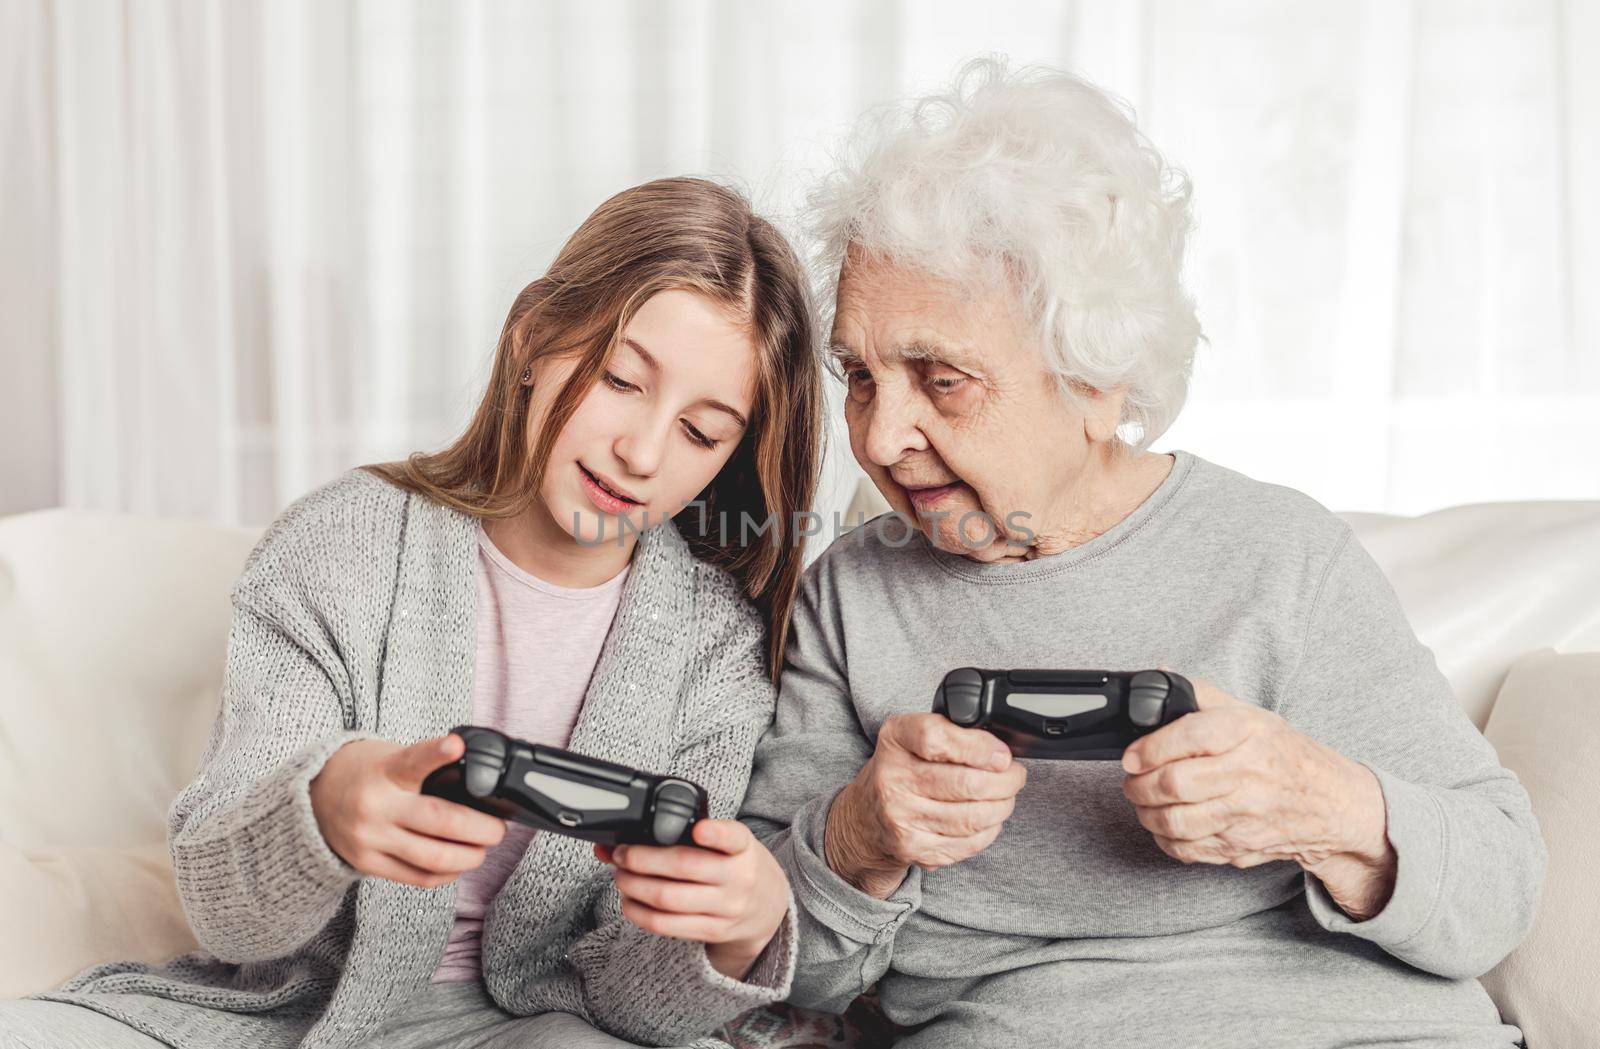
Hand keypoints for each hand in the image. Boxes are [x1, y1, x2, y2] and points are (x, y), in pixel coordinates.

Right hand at [309, 733, 507, 888]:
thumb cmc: (364, 773)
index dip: (437, 753)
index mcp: (383, 771)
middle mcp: (374, 806)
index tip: (457, 746)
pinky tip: (457, 865)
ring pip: (434, 856)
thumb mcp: (390, 757)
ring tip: (483, 849)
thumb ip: (426, 770)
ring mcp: (369, 838)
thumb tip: (476, 788)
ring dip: (470, 856)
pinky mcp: (366, 863)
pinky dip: (445, 873)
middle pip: (440, 820)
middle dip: (481, 829)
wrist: (313, 796)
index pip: (413, 760)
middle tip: (498, 829)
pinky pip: (417, 877)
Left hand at [596, 819, 789, 980]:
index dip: (716, 834)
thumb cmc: (736, 866)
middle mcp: (739, 878)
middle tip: (622, 854)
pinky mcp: (713, 931)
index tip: (700, 829)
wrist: (768, 907)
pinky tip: (629, 900)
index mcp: (743, 848)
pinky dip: (639, 912)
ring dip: (634, 885)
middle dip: (641, 859)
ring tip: (621, 876)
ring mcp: (727, 908)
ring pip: (669, 898)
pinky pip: (667, 926)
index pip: (733, 838)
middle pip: (683, 867)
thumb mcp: (726, 843)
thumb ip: (684, 834)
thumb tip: (615, 838)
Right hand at [825, 713, 1026, 899]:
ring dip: (1002, 807)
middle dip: (1006, 781)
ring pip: (972, 817)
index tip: (1003, 756)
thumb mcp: (914, 734)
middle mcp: (892, 779)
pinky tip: (989, 819)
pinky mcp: (914, 848)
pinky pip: (967, 843)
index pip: (936, 738)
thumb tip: (1001, 748)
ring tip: (1006, 797)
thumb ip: (953, 731)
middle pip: (965, 783)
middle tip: (1015, 776)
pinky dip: (989, 831)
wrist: (865, 816)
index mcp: (895, 739)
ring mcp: (901, 818)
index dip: (978, 747)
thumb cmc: (902, 769)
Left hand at [1119, 672, 1395, 918]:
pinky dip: (1165, 839)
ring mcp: (1245, 816)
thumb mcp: (1250, 714)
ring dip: (1146, 813)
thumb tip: (1159, 676)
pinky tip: (1164, 824)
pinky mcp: (1240, 846)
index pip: (1191, 737)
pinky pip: (1188, 850)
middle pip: (1176, 784)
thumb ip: (1202, 695)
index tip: (1131, 756)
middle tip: (1131, 779)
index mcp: (1248, 733)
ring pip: (1177, 822)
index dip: (1150, 748)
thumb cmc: (1283, 754)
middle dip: (1138, 784)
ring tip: (1143, 801)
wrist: (1331, 802)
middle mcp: (1248, 775)